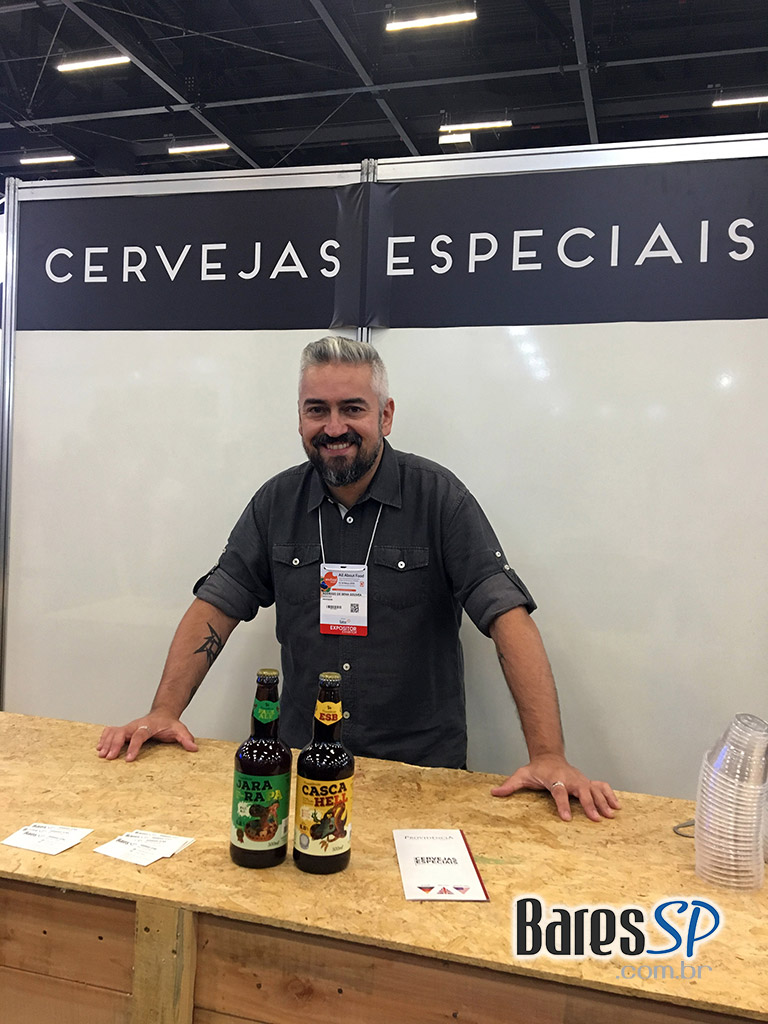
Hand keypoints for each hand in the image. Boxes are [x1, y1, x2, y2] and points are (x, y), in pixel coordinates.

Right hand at [96, 711, 198, 761]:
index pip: (140, 735)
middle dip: (115, 744)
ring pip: (114, 731)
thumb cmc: (169, 724)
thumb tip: (194, 748)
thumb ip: (186, 738)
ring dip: (107, 742)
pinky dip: (104, 738)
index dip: (134, 746)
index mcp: (148, 726)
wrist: (163, 714)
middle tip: (109, 757)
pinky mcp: (124, 729)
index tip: (129, 759)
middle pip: (122, 732)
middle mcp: (136, 725)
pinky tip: (99, 747)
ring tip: (102, 755)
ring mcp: (129, 726)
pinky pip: (111, 731)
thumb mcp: (179, 729)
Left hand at [490, 753, 620, 821]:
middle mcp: (569, 778)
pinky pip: (601, 786)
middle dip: (588, 804)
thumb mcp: (521, 775)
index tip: (566, 818)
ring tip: (610, 815)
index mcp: (554, 778)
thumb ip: (510, 785)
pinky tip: (617, 806)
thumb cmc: (536, 769)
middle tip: (595, 819)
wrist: (549, 756)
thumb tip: (494, 793)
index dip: (562, 804)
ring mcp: (580, 779)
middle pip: (581, 790)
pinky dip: (609, 795)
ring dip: (602, 801)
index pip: (558, 791)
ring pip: (594, 789)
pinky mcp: (586, 781)